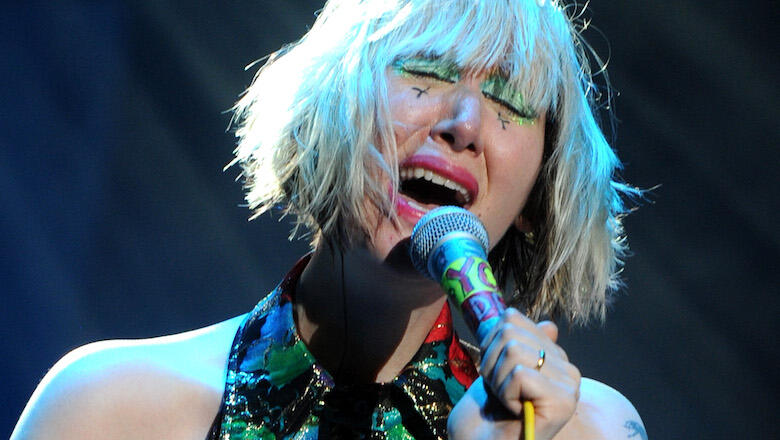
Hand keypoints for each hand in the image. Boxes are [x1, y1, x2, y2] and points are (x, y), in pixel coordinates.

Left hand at [448, 308, 580, 439]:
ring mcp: (569, 386)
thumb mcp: (498, 368)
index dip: (490, 345)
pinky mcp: (563, 402)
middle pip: (510, 332)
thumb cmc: (488, 413)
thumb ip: (519, 342)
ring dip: (497, 380)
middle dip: (491, 363)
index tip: (496, 374)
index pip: (512, 318)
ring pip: (513, 350)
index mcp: (555, 357)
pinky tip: (514, 411)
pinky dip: (505, 394)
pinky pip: (519, 374)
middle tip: (499, 392)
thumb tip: (550, 325)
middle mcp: (568, 370)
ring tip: (506, 401)